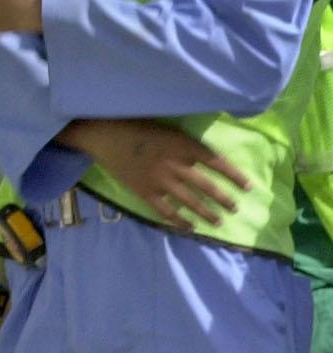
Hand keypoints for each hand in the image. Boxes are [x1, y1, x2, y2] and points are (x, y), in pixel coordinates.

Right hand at [64, 118, 246, 228]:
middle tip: (235, 208)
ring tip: (218, 221)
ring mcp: (159, 180)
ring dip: (207, 212)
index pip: (216, 162)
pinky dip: (179, 220)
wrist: (104, 134)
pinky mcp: (144, 191)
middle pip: (207, 186)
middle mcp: (174, 164)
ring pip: (190, 201)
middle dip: (224, 198)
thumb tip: (208, 156)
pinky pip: (165, 210)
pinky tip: (189, 227)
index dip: (234, 175)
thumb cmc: (136, 125)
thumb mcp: (167, 127)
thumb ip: (186, 142)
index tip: (248, 187)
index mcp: (182, 145)